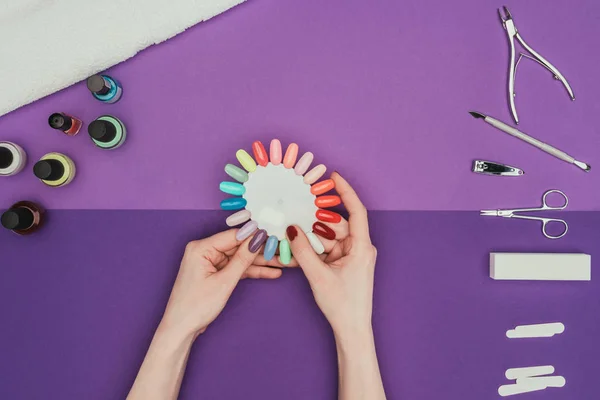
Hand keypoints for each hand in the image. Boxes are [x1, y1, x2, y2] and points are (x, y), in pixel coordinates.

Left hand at [159, 229, 282, 338]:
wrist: (181, 329)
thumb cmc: (195, 307)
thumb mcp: (224, 282)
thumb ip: (242, 260)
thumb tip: (258, 240)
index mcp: (201, 247)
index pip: (234, 236)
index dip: (256, 236)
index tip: (276, 235)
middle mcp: (204, 250)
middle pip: (239, 247)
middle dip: (262, 251)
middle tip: (283, 251)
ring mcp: (210, 262)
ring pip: (240, 258)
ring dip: (261, 263)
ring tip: (284, 263)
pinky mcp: (215, 273)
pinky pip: (236, 268)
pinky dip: (251, 271)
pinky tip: (271, 272)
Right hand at [286, 172, 376, 336]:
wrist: (351, 330)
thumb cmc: (343, 305)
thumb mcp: (318, 276)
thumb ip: (303, 250)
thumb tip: (291, 228)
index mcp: (362, 247)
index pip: (356, 211)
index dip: (345, 192)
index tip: (333, 177)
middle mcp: (360, 248)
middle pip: (335, 225)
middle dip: (315, 222)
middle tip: (295, 213)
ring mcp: (352, 256)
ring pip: (328, 237)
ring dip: (311, 238)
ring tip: (290, 236)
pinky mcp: (345, 264)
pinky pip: (327, 250)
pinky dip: (313, 250)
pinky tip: (296, 251)